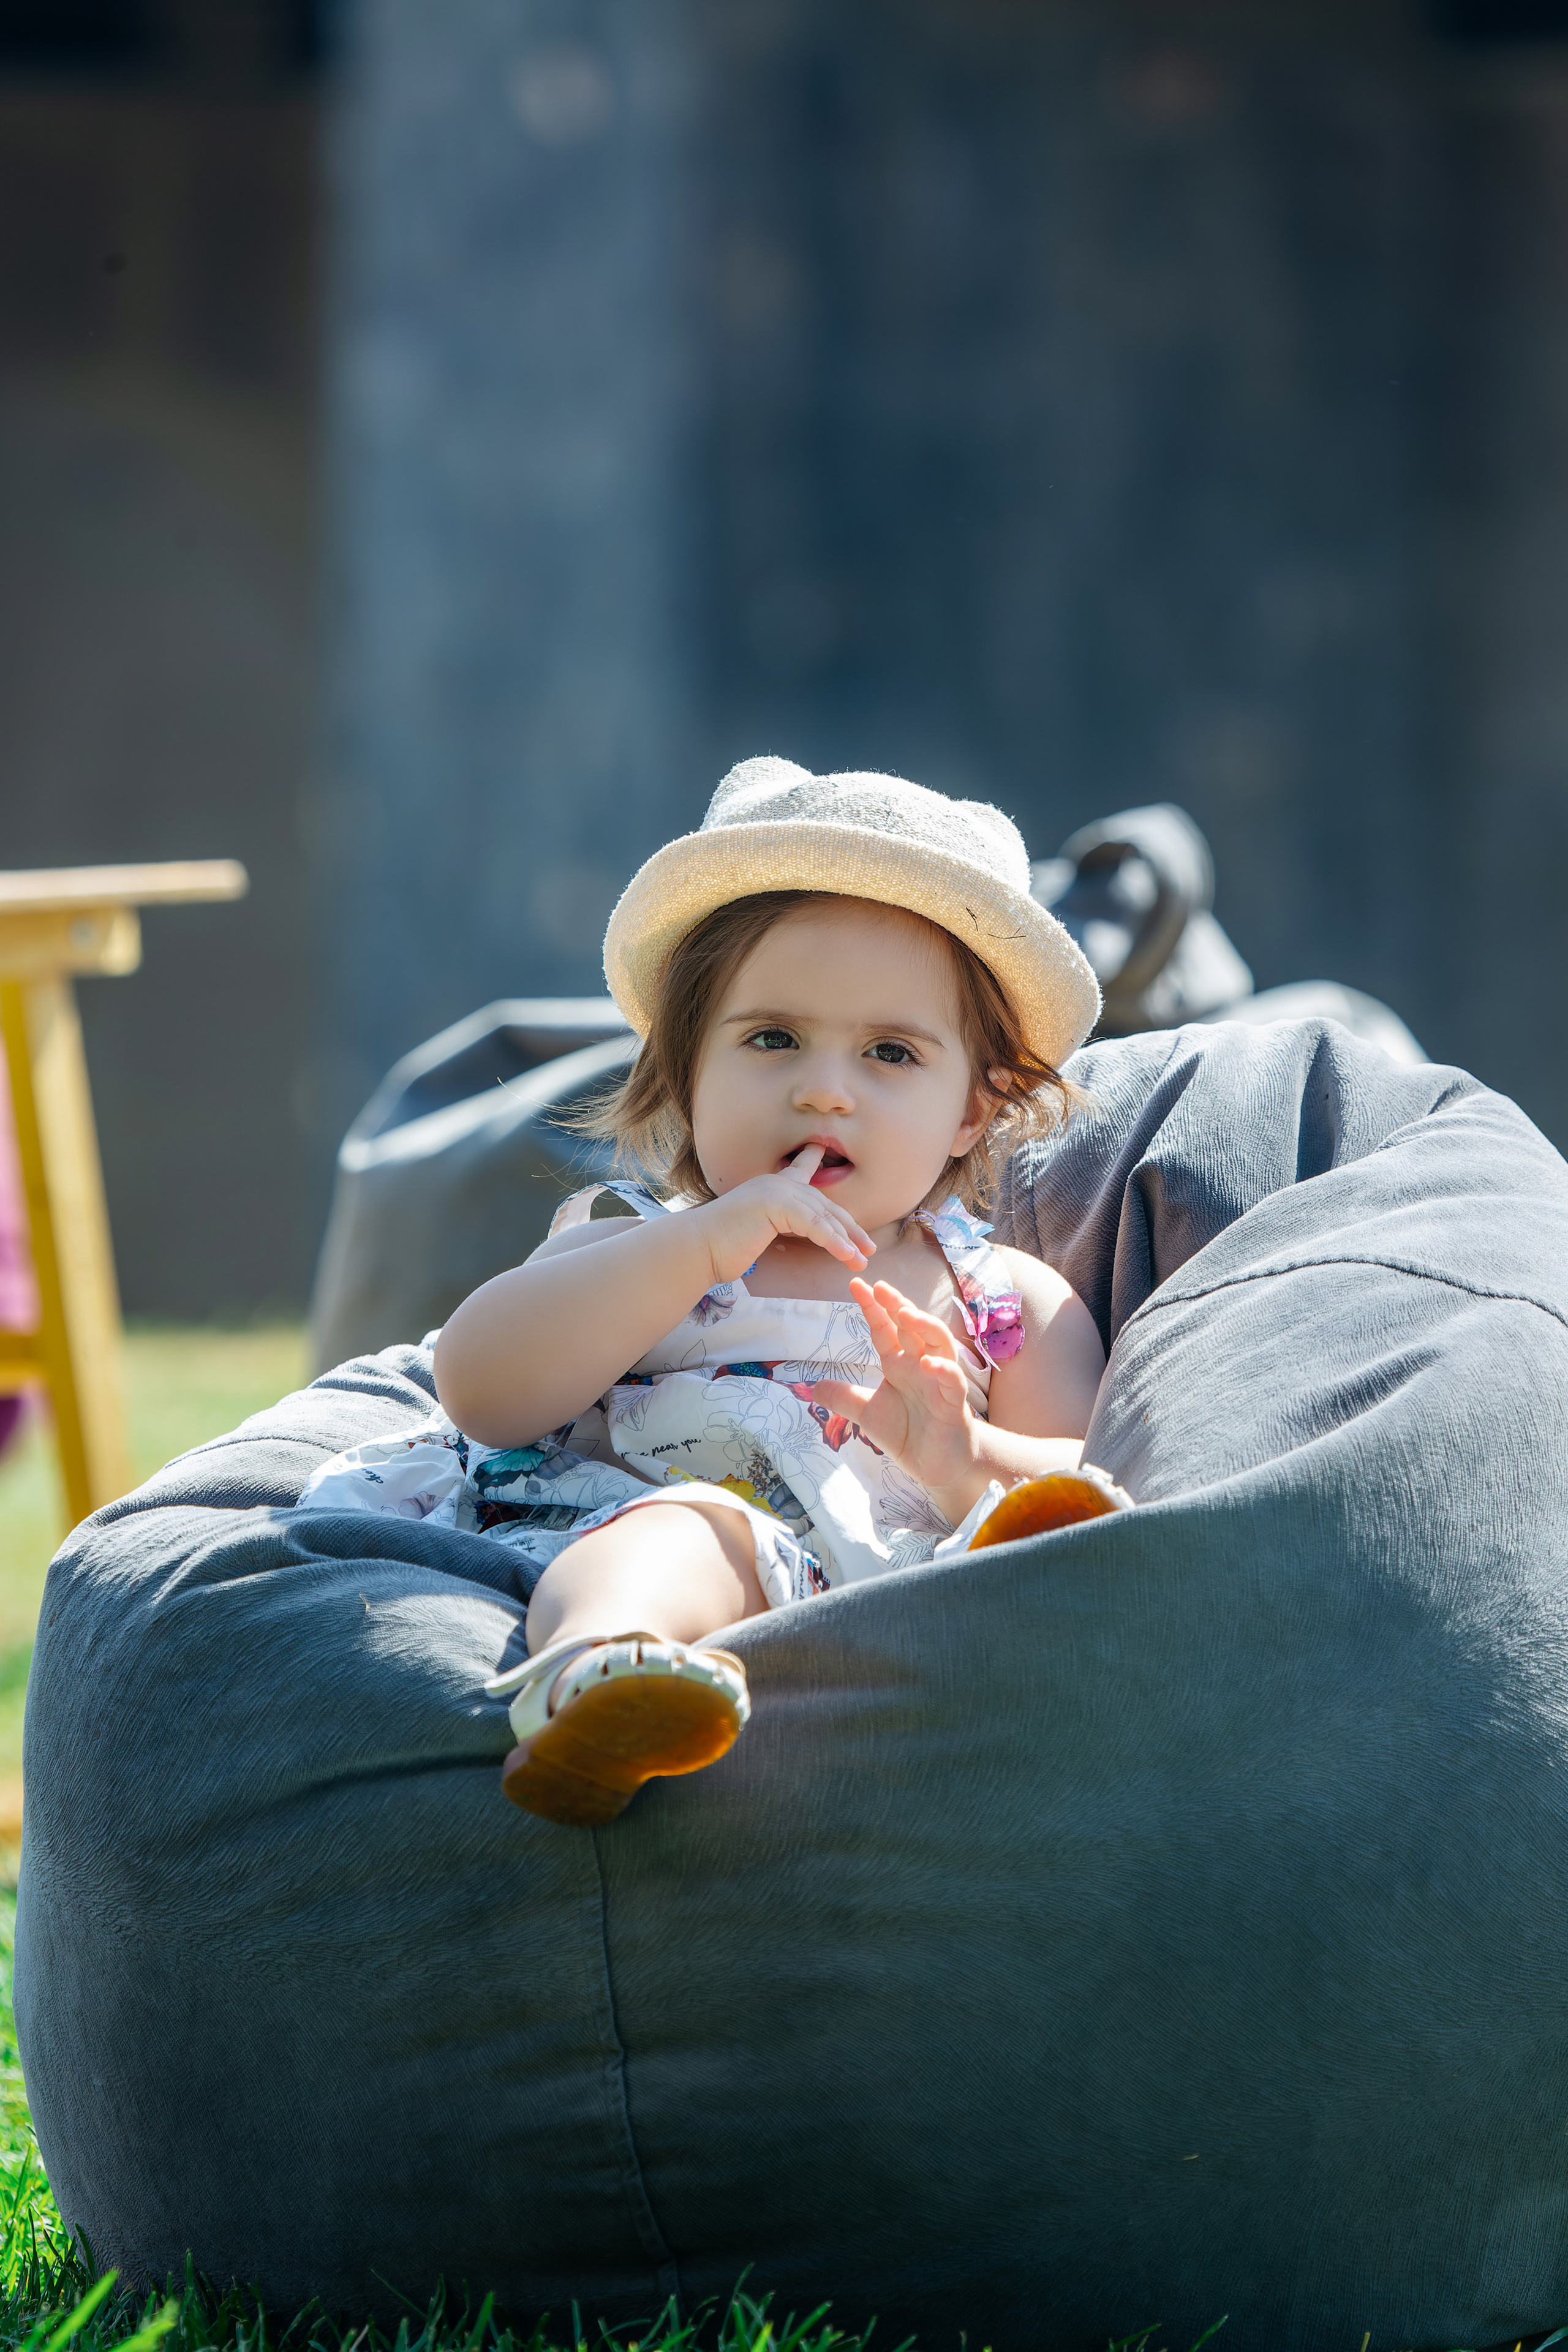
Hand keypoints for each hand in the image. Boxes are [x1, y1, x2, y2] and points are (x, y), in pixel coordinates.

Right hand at [694, 1145, 876, 1286]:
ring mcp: (776, 1191)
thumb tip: (801, 1232)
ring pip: (823, 1216)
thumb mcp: (759, 1230)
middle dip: (849, 1228)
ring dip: (847, 1241)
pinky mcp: (775, 1205)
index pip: (801, 1169)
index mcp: (772, 1186)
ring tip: (862, 1260)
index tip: (821, 1148)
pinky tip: (846, 1255)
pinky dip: (833, 1241)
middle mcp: (777, 1183)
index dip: (814, 1159)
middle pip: (824, 1204)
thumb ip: (779, 1223)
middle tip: (868, 1248)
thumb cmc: (723, 1245)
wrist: (698, 1248)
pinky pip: (814, 1224)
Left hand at [812, 1278, 982, 1512]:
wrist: (936, 1465)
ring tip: (905, 1313)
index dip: (872, 1307)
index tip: (855, 1285)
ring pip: (939, 1343)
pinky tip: (928, 1362)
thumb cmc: (908, 1432)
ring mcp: (939, 1381)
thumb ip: (844, 1398)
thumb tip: (813, 1388)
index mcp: (899, 1363)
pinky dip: (943, 1369)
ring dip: (925, 1326)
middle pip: (912, 1327)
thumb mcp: (867, 1414)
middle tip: (880, 1287)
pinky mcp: (954, 1403)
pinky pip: (952, 1380)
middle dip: (897, 1304)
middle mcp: (920, 1364)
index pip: (884, 1328)